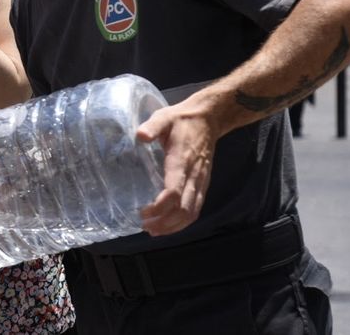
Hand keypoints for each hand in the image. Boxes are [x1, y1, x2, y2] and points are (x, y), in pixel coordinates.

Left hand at [135, 100, 221, 235]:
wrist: (209, 119)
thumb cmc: (182, 120)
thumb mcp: (164, 117)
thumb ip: (152, 126)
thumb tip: (141, 136)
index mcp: (181, 161)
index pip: (174, 192)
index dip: (160, 207)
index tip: (143, 212)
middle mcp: (194, 175)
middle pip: (183, 209)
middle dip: (165, 223)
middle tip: (145, 227)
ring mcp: (201, 181)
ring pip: (192, 212)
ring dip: (174, 226)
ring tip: (155, 231)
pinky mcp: (203, 183)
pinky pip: (196, 208)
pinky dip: (183, 221)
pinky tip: (170, 225)